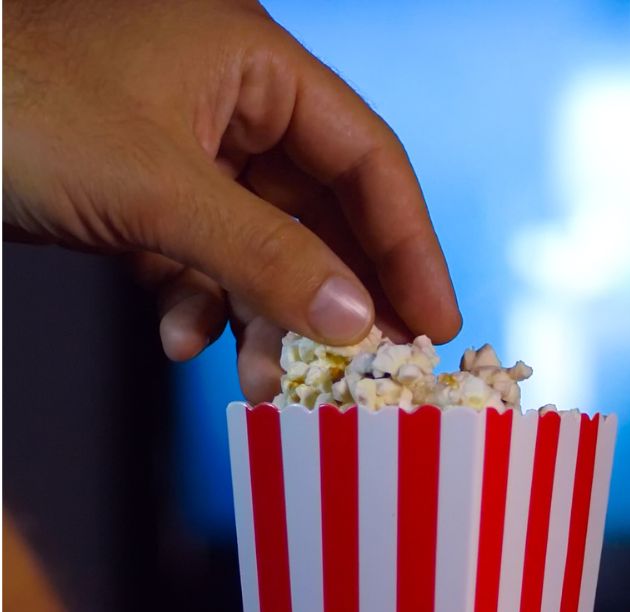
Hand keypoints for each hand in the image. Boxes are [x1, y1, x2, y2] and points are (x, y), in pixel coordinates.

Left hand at [3, 0, 460, 400]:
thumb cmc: (10, 109)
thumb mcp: (154, 189)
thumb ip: (266, 256)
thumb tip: (359, 323)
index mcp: (252, 60)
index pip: (367, 157)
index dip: (410, 244)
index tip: (436, 321)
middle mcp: (230, 99)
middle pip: (323, 211)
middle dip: (337, 296)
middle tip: (368, 368)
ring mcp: (187, 148)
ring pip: (265, 246)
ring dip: (268, 317)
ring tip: (269, 382)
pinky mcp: (145, 192)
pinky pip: (206, 259)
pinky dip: (203, 305)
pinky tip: (180, 338)